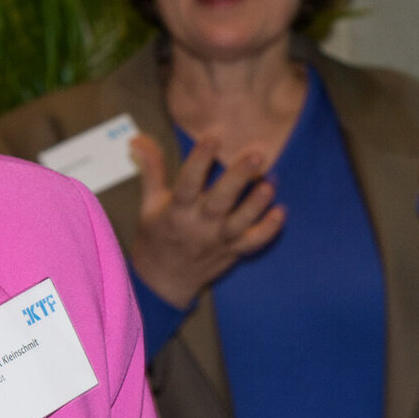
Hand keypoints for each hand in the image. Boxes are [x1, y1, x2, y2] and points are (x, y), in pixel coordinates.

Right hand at [126, 133, 285, 307]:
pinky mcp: (233, 252)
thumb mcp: (149, 202)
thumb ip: (151, 168)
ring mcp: (218, 240)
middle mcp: (198, 225)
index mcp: (176, 211)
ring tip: (270, 183)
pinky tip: (280, 212)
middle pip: (220, 201)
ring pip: (240, 223)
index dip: (199, 160)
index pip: (187, 183)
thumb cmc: (157, 235)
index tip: (212, 137)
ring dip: (256, 205)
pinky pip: (253, 243)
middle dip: (238, 178)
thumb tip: (138, 139)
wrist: (163, 280)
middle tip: (256, 155)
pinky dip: (268, 230)